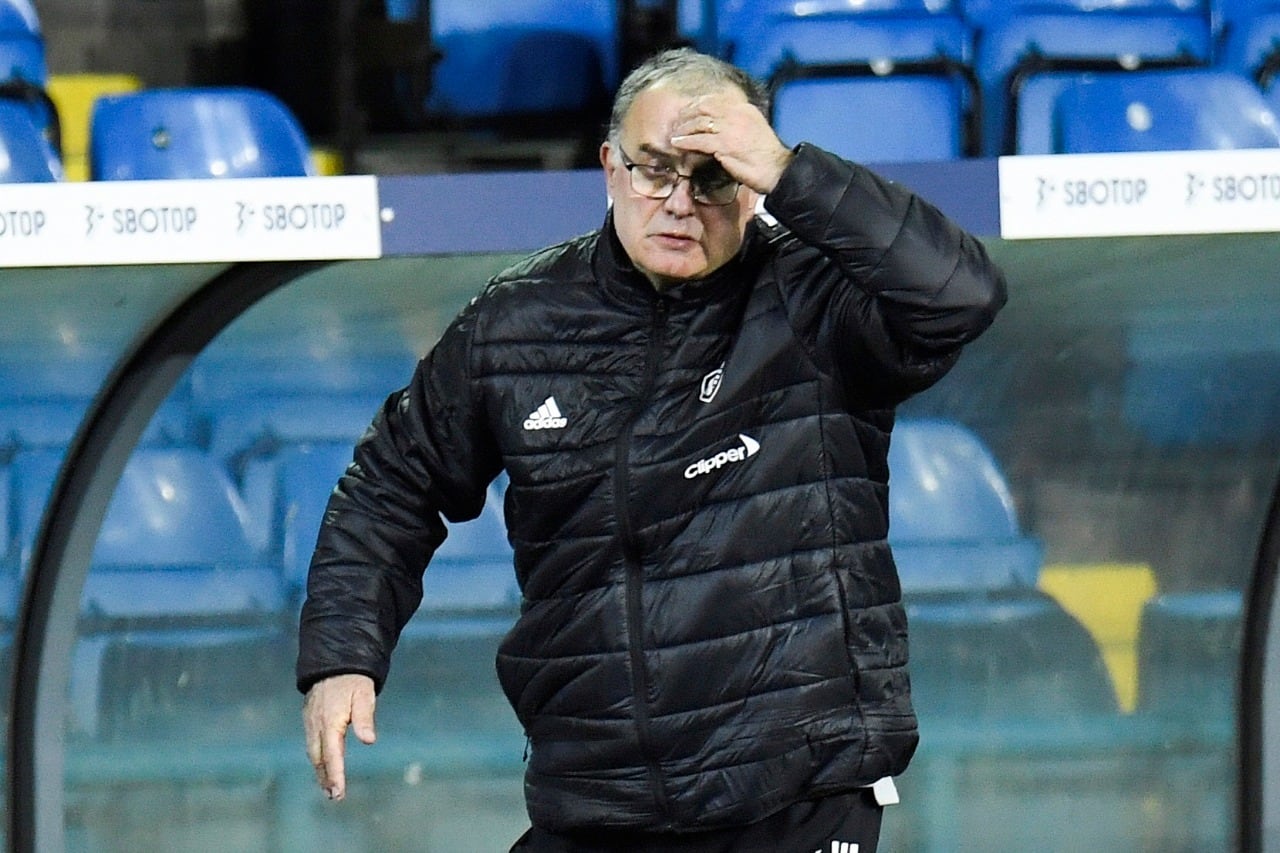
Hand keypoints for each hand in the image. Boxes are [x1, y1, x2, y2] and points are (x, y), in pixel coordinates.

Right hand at [303, 673, 376, 800]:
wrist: (335, 659)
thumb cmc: (354, 679)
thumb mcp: (364, 696)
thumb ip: (364, 718)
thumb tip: (368, 740)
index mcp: (330, 721)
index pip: (332, 754)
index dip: (335, 775)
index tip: (338, 792)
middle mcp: (316, 724)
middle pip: (319, 757)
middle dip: (325, 777)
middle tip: (334, 796)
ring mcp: (310, 721)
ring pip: (313, 751)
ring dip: (320, 770)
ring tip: (328, 787)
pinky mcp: (309, 717)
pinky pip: (311, 742)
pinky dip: (316, 757)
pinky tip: (322, 764)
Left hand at [669, 91, 793, 194]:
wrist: (777, 169)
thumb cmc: (766, 155)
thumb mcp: (753, 129)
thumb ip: (737, 122)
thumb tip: (717, 125)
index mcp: (744, 108)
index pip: (714, 99)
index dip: (697, 104)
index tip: (687, 111)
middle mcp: (736, 114)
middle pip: (703, 107)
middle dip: (687, 114)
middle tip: (677, 123)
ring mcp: (730, 129)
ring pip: (698, 123)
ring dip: (683, 129)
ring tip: (675, 135)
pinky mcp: (725, 145)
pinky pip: (699, 140)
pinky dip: (686, 142)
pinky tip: (678, 144)